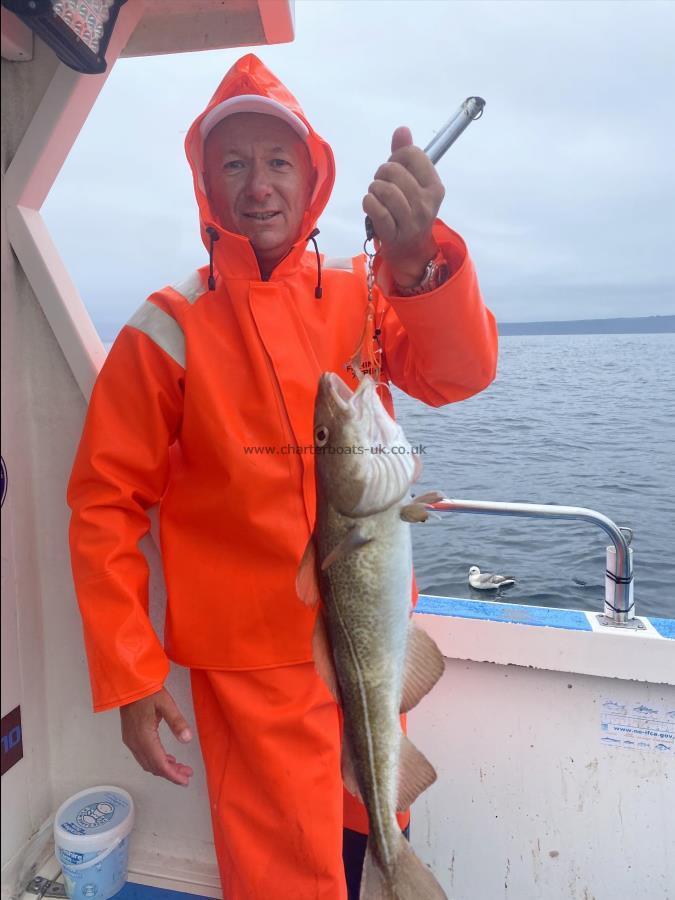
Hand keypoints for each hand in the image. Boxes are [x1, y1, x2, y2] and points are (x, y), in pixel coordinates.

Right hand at [120, 688, 193, 785]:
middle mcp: (135, 743)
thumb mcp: (166, 704)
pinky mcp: (130, 737)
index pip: (159, 763)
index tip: (185, 780)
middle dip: (171, 773)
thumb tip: (188, 739)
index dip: (173, 775)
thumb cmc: (148, 692)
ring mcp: (131, 741)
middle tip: (187, 774)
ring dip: (163, 768)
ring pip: (147, 763)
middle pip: (153, 766)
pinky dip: (155, 761)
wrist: (128, 685)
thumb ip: (177, 722)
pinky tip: (167, 758)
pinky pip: (143, 756)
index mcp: (144, 737)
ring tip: (180, 768)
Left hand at [363, 126, 444, 286]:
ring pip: (385, 190)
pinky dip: (369, 203)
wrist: (410, 251)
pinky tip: (370, 204)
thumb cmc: (408, 210)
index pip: (412, 154)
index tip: (396, 169)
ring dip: (373, 189)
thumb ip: (406, 154)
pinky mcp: (394, 234)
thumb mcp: (412, 182)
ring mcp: (411, 221)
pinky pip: (377, 210)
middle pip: (395, 171)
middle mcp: (426, 203)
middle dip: (381, 174)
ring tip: (375, 194)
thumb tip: (402, 130)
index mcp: (435, 187)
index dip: (397, 156)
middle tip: (381, 184)